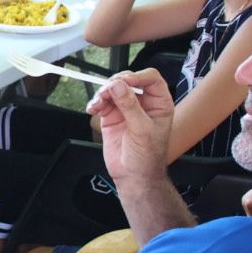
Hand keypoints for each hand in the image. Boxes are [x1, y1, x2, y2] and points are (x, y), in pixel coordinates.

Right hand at [86, 69, 173, 186]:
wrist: (133, 176)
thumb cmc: (147, 157)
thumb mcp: (142, 130)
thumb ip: (130, 106)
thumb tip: (118, 86)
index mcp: (159, 103)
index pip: (150, 78)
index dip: (137, 76)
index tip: (123, 82)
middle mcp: (143, 103)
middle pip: (128, 80)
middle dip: (115, 83)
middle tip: (107, 92)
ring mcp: (126, 108)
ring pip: (113, 89)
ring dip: (102, 93)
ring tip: (98, 103)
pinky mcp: (112, 115)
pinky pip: (102, 101)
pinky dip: (95, 102)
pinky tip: (92, 108)